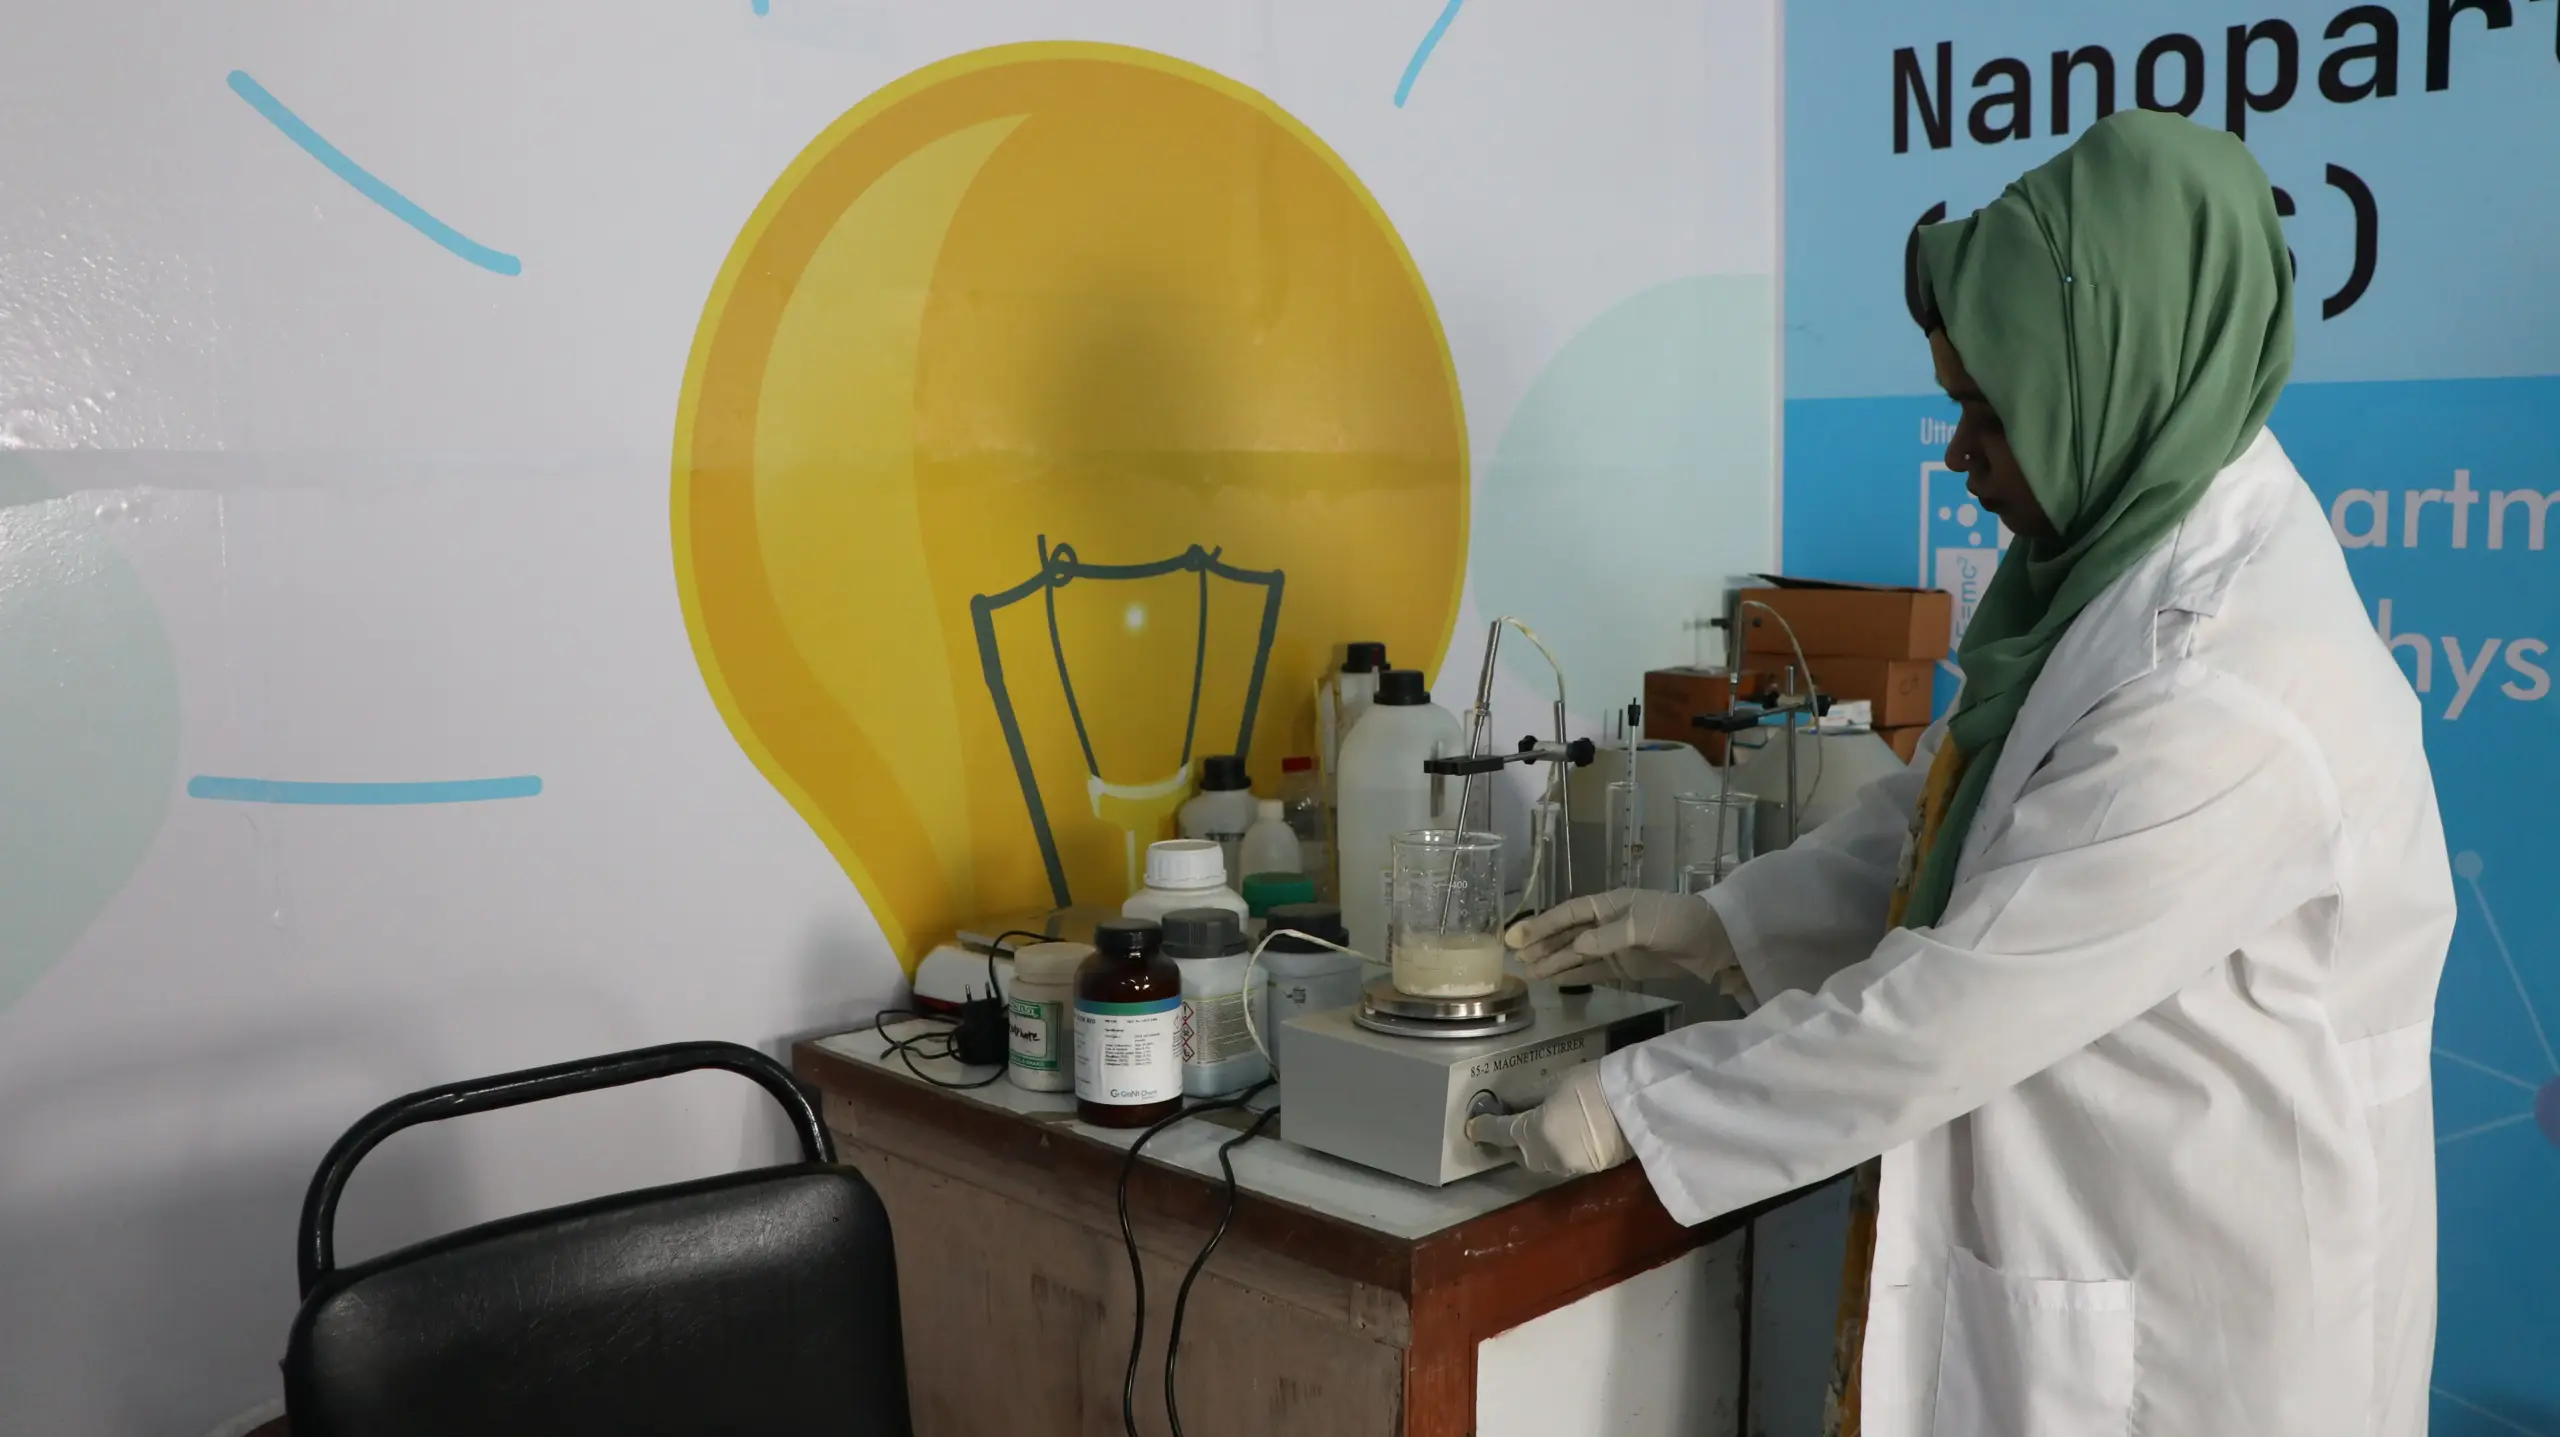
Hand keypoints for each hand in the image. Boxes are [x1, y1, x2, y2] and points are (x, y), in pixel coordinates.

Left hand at [1464, 1064, 1631, 1176]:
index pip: (1499, 1133)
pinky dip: (1557, 1149)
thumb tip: (1514, 1103)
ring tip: (1539, 1129)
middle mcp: (1544, 1157)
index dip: (1484, 1128)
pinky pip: (1562, 1160)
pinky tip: (1565, 1135)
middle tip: (1507, 1126)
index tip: (1473, 1127)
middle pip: (1519, 1152)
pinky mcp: (1589, 1169)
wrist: (1636, 1106)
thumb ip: (1529, 1097)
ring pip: (1541, 1159)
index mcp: (1529, 1134)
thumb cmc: (1592, 1085)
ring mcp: (1567, 1167)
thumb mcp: (1554, 1083)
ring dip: (1535, 1147)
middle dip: (1511, 1141)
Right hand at [1504, 889, 1736, 983]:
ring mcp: (1613, 947)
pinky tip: (1553, 980)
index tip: (1516, 936)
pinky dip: (1572, 975)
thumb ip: (1608, 937)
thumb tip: (1577, 947)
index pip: (1567, 914)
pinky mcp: (1623, 967)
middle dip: (1541, 945)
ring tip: (1527, 974)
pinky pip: (1591, 971)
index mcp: (1608, 905)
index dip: (1541, 924)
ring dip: (1552, 963)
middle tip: (1515, 958)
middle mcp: (1605, 924)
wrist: (1711, 940)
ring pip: (1575, 955)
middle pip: (1566, 935)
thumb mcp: (1642, 925)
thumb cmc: (1676, 920)